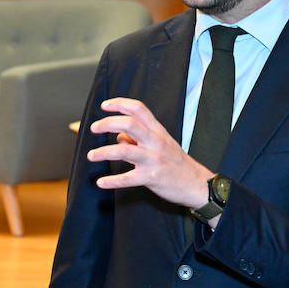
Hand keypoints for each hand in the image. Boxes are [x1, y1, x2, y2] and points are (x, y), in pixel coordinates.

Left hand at [87, 97, 212, 208]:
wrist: (197, 184)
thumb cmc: (177, 163)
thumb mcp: (162, 144)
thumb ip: (139, 138)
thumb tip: (119, 136)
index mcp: (158, 131)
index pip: (138, 109)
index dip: (120, 104)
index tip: (105, 105)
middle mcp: (155, 142)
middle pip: (129, 124)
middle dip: (108, 123)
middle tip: (94, 128)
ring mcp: (153, 159)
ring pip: (124, 150)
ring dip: (103, 152)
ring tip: (91, 155)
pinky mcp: (152, 177)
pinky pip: (128, 179)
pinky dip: (112, 181)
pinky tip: (101, 182)